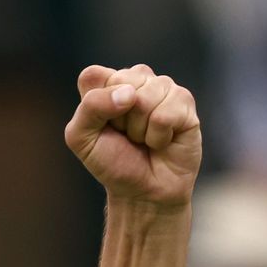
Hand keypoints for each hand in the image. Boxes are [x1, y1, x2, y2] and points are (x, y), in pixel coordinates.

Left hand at [65, 64, 200, 206]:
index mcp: (107, 83)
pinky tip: (161, 141)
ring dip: (140, 130)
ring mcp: (163, 88)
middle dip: (119, 119)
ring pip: (145, 98)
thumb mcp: (81, 138)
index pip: (93, 76)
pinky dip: (158, 137)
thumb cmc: (111, 162)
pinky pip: (165, 115)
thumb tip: (129, 93)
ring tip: (144, 139)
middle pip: (122, 83)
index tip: (102, 126)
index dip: (95, 106)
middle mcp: (136, 80)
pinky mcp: (185, 102)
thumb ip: (90, 108)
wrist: (141, 191)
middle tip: (126, 135)